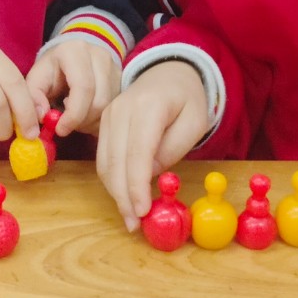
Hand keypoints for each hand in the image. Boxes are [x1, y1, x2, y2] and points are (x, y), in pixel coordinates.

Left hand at [26, 41, 121, 137]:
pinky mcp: (122, 80)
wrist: (74, 53)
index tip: (60, 130)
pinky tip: (87, 117)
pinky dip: (100, 120)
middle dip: (82, 121)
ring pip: (109, 107)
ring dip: (92, 122)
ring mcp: (115, 67)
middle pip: (99, 101)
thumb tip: (42, 116)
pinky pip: (115, 108)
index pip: (83, 87)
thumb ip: (33, 96)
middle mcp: (100, 56)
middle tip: (67, 125)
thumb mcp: (37, 78)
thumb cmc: (53, 68)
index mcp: (75, 52)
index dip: (73, 114)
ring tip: (76, 119)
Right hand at [96, 60, 211, 231]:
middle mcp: (121, 109)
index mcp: (148, 106)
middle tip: (134, 224)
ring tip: (130, 216)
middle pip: (115, 160)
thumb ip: (172, 149)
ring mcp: (108, 114)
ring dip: (115, 192)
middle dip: (123, 196)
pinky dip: (112, 180)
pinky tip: (125, 195)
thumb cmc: (187, 100)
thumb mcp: (194, 123)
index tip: (142, 212)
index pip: (137, 152)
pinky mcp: (104, 123)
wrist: (169, 73)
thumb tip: (148, 177)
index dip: (137, 185)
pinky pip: (102, 157)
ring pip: (104, 162)